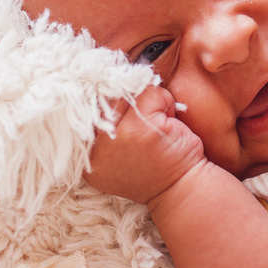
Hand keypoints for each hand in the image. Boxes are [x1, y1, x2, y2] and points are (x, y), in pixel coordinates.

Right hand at [84, 86, 205, 203]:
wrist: (183, 190)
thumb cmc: (156, 166)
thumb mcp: (120, 151)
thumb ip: (108, 125)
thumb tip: (110, 78)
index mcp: (86, 155)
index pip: (85, 109)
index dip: (106, 99)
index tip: (123, 102)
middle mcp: (95, 148)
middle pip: (105, 96)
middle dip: (129, 100)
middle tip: (147, 121)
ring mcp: (116, 137)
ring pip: (129, 90)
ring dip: (149, 101)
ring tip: (158, 126)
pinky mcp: (140, 130)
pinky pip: (151, 93)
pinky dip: (165, 102)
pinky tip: (170, 126)